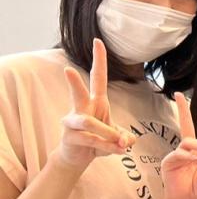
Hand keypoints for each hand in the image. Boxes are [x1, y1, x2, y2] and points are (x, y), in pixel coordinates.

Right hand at [57, 39, 134, 168]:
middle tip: (67, 69)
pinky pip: (91, 140)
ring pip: (88, 122)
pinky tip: (117, 151)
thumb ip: (125, 137)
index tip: (98, 41)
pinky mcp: (70, 137)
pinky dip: (107, 147)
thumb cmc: (98, 140)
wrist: (78, 157)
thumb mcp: (117, 137)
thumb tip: (126, 141)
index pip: (98, 77)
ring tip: (120, 141)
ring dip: (107, 132)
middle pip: (78, 93)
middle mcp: (81, 108)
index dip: (99, 60)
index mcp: (96, 102)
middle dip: (74, 82)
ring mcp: (72, 122)